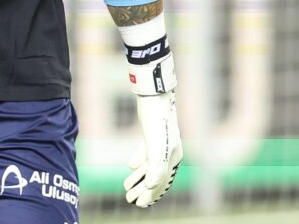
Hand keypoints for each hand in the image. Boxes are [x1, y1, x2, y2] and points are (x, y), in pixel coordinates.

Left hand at [124, 91, 182, 207]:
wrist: (154, 93)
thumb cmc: (155, 118)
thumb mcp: (154, 144)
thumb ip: (155, 166)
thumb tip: (150, 187)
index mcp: (172, 157)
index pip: (162, 182)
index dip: (151, 195)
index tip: (140, 205)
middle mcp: (170, 151)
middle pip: (156, 176)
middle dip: (144, 190)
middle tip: (130, 200)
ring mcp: (162, 142)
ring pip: (150, 166)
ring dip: (139, 178)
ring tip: (126, 187)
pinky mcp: (153, 133)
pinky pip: (147, 153)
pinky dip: (139, 161)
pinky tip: (130, 166)